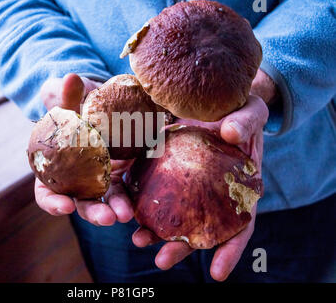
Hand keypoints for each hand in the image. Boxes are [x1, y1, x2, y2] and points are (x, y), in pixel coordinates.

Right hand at [35, 73, 133, 224]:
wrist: (97, 102)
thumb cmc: (74, 102)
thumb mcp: (66, 96)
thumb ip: (63, 94)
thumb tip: (69, 79)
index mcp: (54, 166)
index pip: (46, 192)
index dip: (52, 202)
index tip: (65, 206)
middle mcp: (75, 179)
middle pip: (80, 202)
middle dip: (93, 212)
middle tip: (107, 218)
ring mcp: (98, 179)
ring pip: (105, 200)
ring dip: (115, 209)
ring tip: (127, 215)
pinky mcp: (120, 174)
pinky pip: (125, 188)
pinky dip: (132, 195)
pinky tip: (142, 200)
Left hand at [133, 70, 273, 280]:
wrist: (219, 101)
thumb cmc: (241, 111)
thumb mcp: (251, 111)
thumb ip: (246, 121)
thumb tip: (232, 133)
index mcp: (240, 189)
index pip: (240, 225)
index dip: (231, 250)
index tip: (218, 275)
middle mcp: (214, 195)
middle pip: (200, 228)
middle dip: (181, 248)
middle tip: (161, 259)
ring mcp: (190, 185)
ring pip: (174, 214)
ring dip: (156, 231)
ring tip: (137, 239)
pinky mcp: (169, 169)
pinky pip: (155, 187)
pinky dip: (142, 199)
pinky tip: (126, 206)